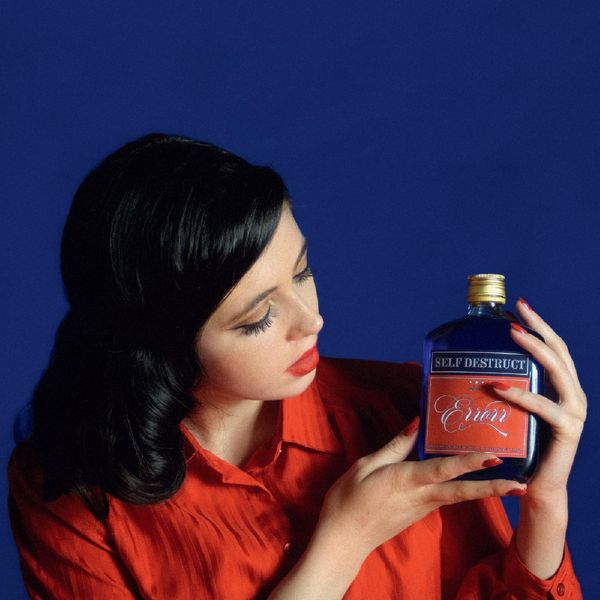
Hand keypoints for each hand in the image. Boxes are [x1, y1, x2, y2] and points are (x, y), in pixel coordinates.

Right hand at [316, 418, 525, 557]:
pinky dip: (465, 489)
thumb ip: (394, 446)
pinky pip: (447, 497)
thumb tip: (416, 423)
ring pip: (459, 496)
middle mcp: (421, 496)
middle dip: (493, 488)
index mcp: (406, 481)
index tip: (494, 456)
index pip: (443, 470)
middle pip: (463, 492)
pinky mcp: (421, 512)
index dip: (469, 462)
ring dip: (485, 490)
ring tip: (511, 482)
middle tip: (523, 486)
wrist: (343, 540)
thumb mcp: (365, 465)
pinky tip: (473, 480)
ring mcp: (423, 508)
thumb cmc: (348, 499)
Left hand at [491, 297, 586, 502]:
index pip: (552, 349)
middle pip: (559, 352)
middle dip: (538, 327)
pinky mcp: (567, 432)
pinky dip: (521, 395)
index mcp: (561, 388)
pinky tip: (498, 386)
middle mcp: (572, 396)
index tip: (518, 305)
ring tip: (512, 334)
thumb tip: (469, 367)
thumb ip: (502, 389)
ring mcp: (573, 413)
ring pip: (558, 372)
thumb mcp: (510, 411)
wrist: (532, 487)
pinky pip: (544, 408)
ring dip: (534, 350)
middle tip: (516, 311)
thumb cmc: (516, 447)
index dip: (538, 325)